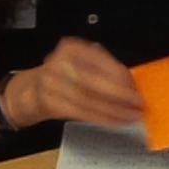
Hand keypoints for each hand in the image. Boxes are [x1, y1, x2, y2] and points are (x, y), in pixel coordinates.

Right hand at [5, 38, 143, 128]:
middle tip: (139, 104)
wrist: (30, 91)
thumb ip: (103, 71)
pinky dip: (102, 118)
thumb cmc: (61, 77)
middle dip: (121, 95)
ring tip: (131, 116)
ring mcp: (52, 83)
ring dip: (115, 110)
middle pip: (95, 81)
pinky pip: (82, 112)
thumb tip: (132, 84)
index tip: (138, 88)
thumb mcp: (80, 65)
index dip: (122, 77)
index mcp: (72, 48)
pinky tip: (115, 121)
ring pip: (90, 99)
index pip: (102, 61)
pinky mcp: (50, 102)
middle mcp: (60, 62)